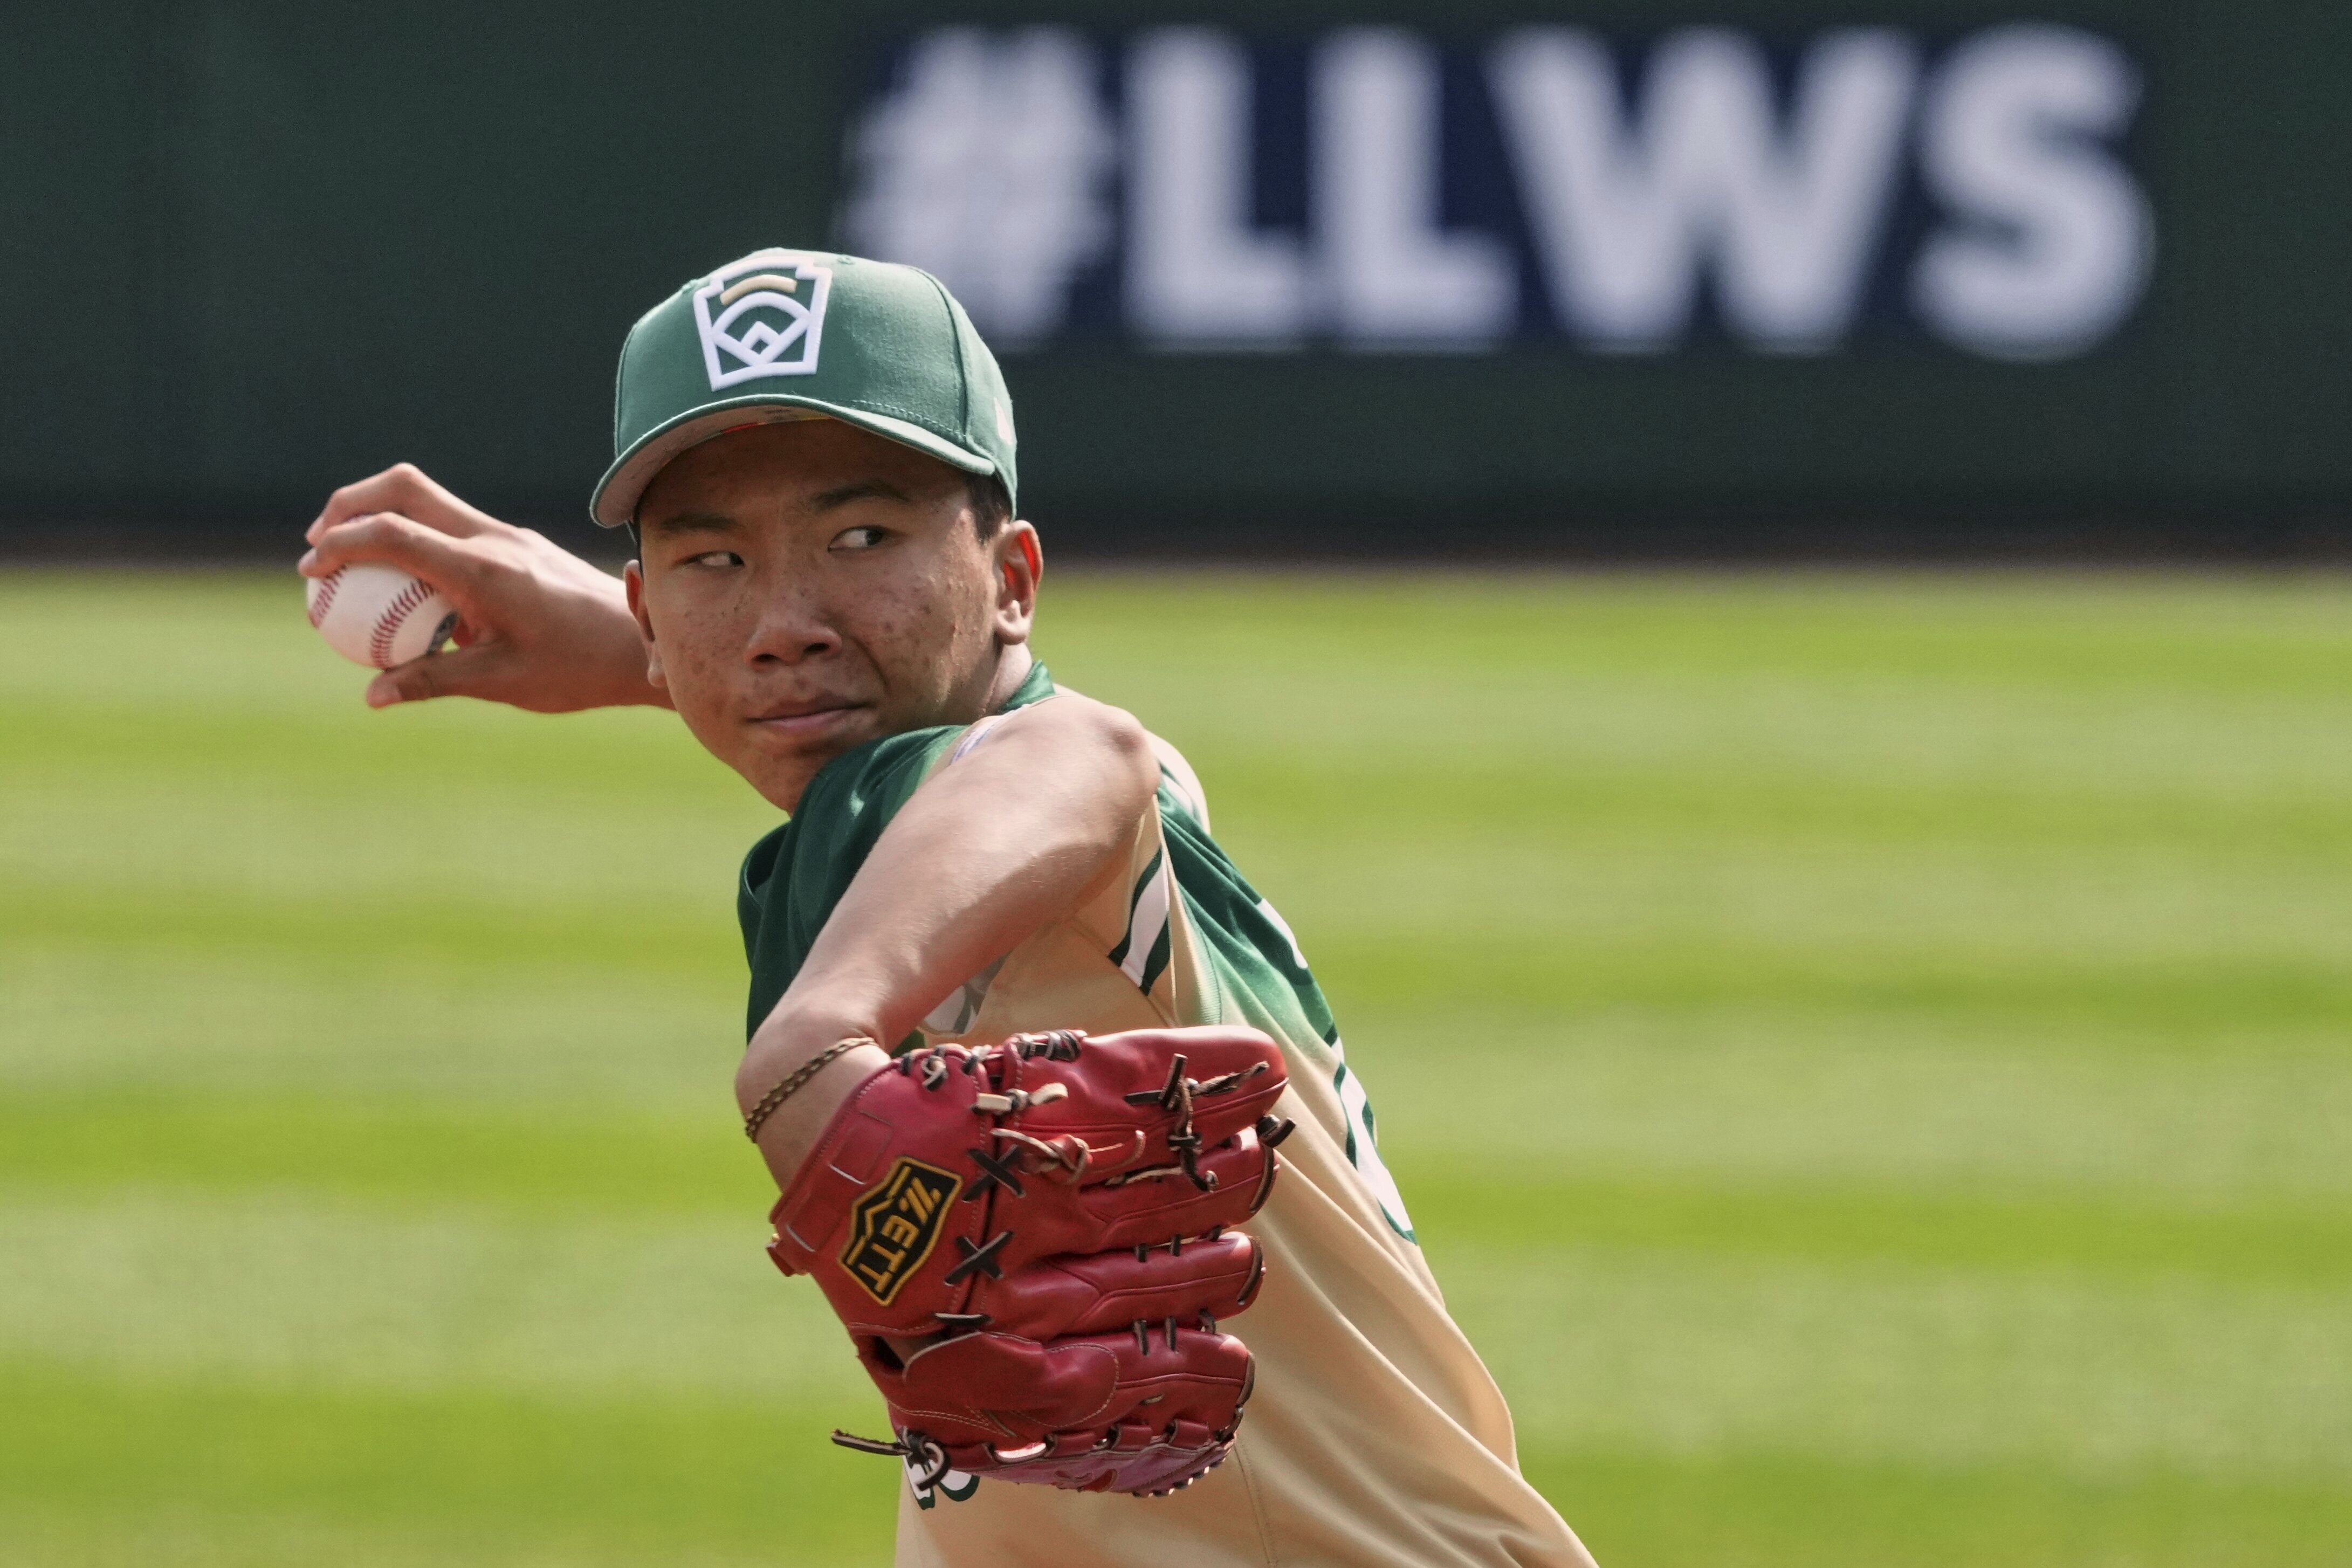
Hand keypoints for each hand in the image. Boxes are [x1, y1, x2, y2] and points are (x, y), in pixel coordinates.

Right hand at [298, 463, 666, 711]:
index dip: (340, 545)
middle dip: (349, 504)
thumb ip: (433, 682)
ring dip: (381, 517)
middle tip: (319, 545)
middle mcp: (493, 539)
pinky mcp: (517, 544)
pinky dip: (415, 539)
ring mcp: (507, 536)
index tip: (310, 572)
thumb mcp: (501, 682)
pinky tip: (406, 588)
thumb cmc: (578, 668)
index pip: (393, 533)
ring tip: (351, 564)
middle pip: (403, 488)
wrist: (644, 644)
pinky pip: (451, 526)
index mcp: (483, 570)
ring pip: (428, 499)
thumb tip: (371, 697)